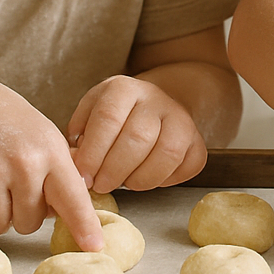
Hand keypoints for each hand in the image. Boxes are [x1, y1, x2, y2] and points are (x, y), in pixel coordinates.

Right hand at [0, 66, 102, 249]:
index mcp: (49, 151)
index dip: (83, 225)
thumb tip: (66, 213)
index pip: (72, 197)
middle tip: (6, 179)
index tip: (93, 245)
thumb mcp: (40, 134)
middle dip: (18, 211)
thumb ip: (56, 172)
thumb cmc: (0, 118)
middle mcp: (22, 164)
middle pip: (29, 224)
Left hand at [68, 75, 208, 191]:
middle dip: (114, 170)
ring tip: (125, 184)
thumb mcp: (88, 115)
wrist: (152, 106)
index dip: (93, 153)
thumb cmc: (113, 118)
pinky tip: (147, 179)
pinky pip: (188, 166)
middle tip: (101, 186)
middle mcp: (156, 98)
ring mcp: (181, 118)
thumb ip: (78, 137)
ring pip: (167, 153)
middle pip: (138, 138)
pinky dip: (166, 180)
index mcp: (123, 88)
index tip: (83, 177)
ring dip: (141, 178)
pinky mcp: (198, 141)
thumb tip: (76, 164)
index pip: (108, 119)